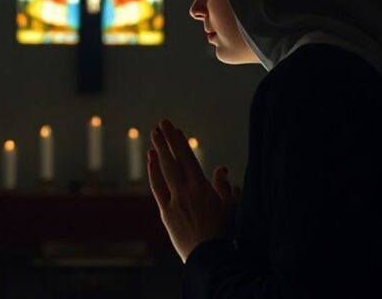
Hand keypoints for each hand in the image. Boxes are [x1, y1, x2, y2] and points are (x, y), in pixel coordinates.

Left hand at [148, 119, 236, 262]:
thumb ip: (223, 186)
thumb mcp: (229, 207)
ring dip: (158, 153)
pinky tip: (151, 162)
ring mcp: (173, 202)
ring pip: (164, 172)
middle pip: (174, 160)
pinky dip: (153, 173)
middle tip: (160, 124)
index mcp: (202, 188)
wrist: (209, 257)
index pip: (188, 158)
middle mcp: (186, 191)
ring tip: (153, 138)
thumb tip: (221, 168)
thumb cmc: (223, 232)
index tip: (173, 128)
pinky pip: (157, 189)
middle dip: (166, 141)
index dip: (179, 141)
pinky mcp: (165, 213)